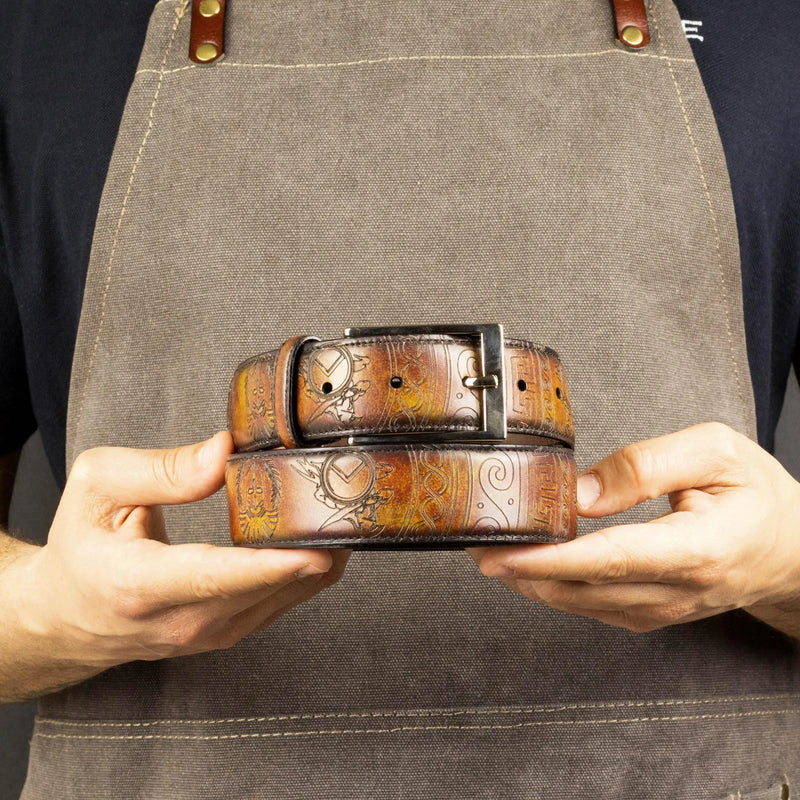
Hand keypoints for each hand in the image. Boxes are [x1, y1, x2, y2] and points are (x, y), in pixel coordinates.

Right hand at [11, 432, 348, 685]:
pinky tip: (324, 536)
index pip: (218, 577)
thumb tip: (224, 451)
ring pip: (287, 597)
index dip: (272, 562)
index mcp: (140, 585)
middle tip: (350, 497)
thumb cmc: (82, 547)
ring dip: (321, 555)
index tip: (316, 546)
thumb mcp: (98, 487)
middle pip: (267, 586)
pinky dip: (309, 569)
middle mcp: (183, 621)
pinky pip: (284, 602)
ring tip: (345, 508)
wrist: (67, 613)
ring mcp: (211, 635)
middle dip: (315, 544)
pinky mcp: (230, 633)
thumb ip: (162, 469)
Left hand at [466, 422, 799, 635]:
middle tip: (470, 540)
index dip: (547, 560)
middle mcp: (674, 591)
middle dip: (518, 568)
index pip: (607, 559)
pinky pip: (588, 607)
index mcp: (695, 549)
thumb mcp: (713, 453)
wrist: (793, 550)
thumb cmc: (757, 496)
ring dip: (528, 579)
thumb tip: (579, 492)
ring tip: (486, 548)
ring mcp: (660, 610)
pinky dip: (551, 587)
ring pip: (578, 604)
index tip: (498, 554)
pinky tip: (527, 564)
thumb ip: (644, 466)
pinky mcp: (648, 614)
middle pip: (580, 588)